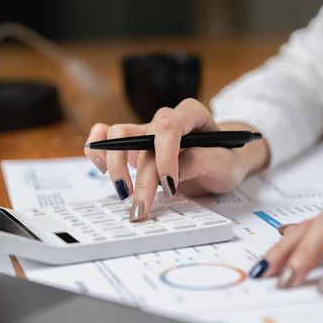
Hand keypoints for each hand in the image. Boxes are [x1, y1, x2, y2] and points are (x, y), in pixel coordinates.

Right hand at [84, 98, 268, 221]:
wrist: (219, 163)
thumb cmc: (223, 160)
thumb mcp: (223, 165)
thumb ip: (199, 162)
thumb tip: (166, 174)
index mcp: (191, 113)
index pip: (170, 126)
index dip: (164, 156)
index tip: (168, 186)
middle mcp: (164, 118)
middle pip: (140, 137)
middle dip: (140, 177)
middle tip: (142, 208)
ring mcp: (146, 131)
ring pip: (116, 136)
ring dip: (114, 166)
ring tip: (125, 194)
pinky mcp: (132, 145)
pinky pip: (104, 138)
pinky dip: (98, 153)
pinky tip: (107, 174)